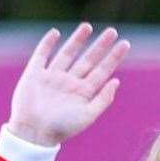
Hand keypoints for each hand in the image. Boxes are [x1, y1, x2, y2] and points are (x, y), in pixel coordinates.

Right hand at [7, 24, 128, 146]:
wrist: (34, 133)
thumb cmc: (62, 128)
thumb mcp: (88, 115)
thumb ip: (103, 99)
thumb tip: (116, 81)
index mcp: (84, 92)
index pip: (102, 70)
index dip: (114, 57)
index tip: (125, 43)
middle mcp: (70, 82)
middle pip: (88, 59)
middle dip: (100, 45)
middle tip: (112, 31)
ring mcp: (52, 77)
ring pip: (68, 54)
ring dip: (77, 40)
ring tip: (88, 27)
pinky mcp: (34, 74)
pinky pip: (41, 55)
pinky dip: (47, 44)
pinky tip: (55, 33)